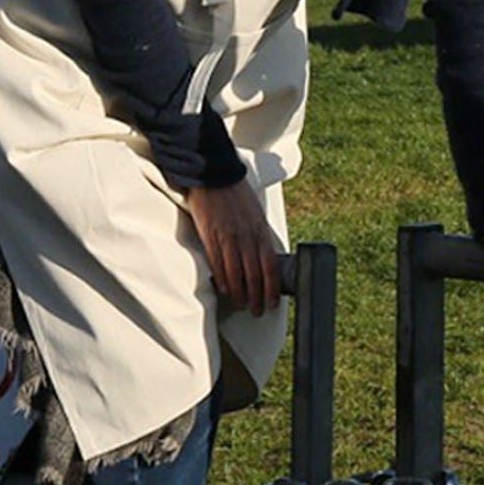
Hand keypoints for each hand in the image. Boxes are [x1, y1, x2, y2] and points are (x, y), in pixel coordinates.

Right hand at [187, 181, 282, 316]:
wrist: (214, 174)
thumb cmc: (236, 192)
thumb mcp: (256, 212)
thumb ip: (260, 234)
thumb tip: (264, 256)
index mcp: (261, 229)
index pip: (271, 265)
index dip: (272, 287)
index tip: (273, 301)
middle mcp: (247, 236)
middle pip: (255, 274)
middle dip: (257, 296)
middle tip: (258, 310)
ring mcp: (228, 237)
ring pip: (237, 273)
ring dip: (240, 293)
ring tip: (242, 305)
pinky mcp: (210, 236)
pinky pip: (218, 263)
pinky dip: (223, 279)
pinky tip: (225, 290)